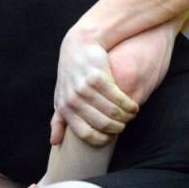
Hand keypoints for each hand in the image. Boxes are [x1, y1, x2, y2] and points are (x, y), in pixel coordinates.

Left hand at [51, 28, 138, 146]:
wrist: (78, 45)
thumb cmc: (71, 76)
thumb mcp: (60, 97)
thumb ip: (59, 120)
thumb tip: (55, 142)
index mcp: (64, 108)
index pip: (87, 134)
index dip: (103, 139)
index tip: (111, 137)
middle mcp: (73, 100)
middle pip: (102, 124)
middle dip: (117, 128)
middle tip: (124, 125)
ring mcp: (85, 89)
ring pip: (113, 112)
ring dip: (126, 117)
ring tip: (131, 115)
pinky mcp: (99, 78)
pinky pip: (118, 98)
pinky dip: (129, 105)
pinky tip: (133, 106)